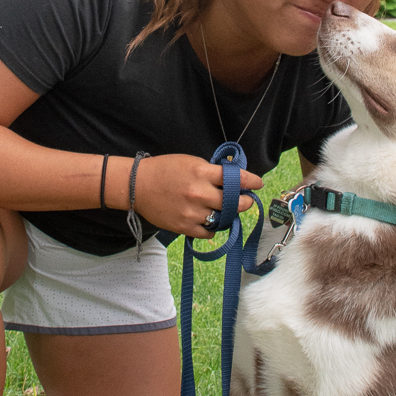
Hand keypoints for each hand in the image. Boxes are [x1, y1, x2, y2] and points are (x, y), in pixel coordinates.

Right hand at [129, 153, 263, 239]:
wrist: (138, 186)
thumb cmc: (164, 170)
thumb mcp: (190, 162)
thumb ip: (211, 172)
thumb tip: (233, 179)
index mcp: (201, 172)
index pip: (235, 178)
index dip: (251, 181)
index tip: (258, 183)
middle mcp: (198, 193)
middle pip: (233, 202)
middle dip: (244, 201)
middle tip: (245, 200)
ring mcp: (192, 212)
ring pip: (222, 218)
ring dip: (226, 215)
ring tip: (222, 209)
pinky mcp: (184, 226)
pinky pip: (209, 232)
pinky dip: (212, 227)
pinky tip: (209, 219)